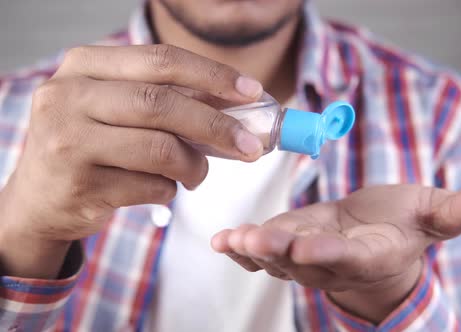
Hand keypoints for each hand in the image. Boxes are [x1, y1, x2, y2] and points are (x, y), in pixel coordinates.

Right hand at [0, 44, 263, 278]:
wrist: (40, 199)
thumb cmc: (91, 145)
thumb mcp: (117, 109)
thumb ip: (166, 100)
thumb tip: (236, 105)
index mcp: (84, 66)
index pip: (160, 59)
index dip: (213, 76)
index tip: (252, 92)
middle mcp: (68, 96)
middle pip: (162, 103)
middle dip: (217, 125)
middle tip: (251, 145)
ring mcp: (68, 141)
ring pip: (160, 149)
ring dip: (194, 166)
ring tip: (198, 174)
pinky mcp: (78, 185)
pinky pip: (150, 187)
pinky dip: (170, 190)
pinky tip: (162, 189)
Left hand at [211, 184, 460, 321]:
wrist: (375, 241)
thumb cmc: (405, 225)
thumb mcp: (434, 214)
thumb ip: (458, 210)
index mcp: (371, 254)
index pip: (350, 257)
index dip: (329, 252)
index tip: (308, 244)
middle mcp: (334, 263)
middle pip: (304, 261)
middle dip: (280, 251)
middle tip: (255, 240)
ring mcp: (306, 258)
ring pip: (277, 258)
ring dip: (253, 249)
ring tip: (233, 239)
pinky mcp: (287, 246)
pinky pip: (261, 252)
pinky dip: (240, 247)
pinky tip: (221, 239)